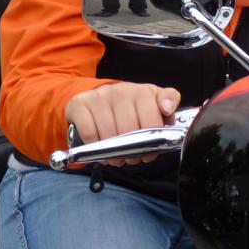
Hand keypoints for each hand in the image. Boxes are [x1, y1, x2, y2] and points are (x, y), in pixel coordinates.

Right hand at [65, 82, 180, 166]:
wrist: (95, 99)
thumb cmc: (128, 109)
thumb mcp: (151, 107)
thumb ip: (167, 108)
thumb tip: (168, 109)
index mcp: (144, 92)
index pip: (155, 116)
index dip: (155, 137)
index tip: (152, 148)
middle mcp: (122, 90)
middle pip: (131, 129)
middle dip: (133, 150)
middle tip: (132, 158)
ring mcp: (101, 96)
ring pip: (110, 133)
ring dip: (114, 152)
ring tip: (117, 156)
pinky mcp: (80, 104)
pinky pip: (89, 133)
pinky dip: (95, 147)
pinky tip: (100, 149)